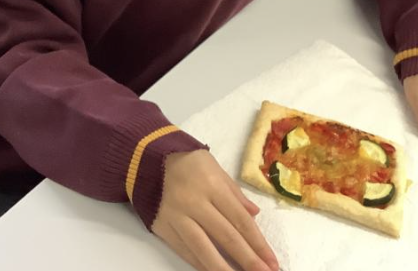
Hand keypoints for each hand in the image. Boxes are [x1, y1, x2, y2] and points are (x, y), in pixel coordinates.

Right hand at [152, 150, 278, 270]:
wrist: (145, 158)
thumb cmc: (187, 161)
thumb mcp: (215, 168)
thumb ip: (235, 193)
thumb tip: (255, 215)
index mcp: (212, 186)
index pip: (240, 220)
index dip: (258, 244)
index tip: (272, 262)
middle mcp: (195, 203)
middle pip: (226, 237)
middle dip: (248, 260)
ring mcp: (177, 217)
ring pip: (204, 249)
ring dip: (224, 269)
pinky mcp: (163, 227)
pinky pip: (185, 251)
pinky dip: (201, 264)